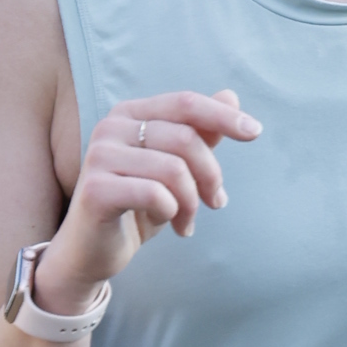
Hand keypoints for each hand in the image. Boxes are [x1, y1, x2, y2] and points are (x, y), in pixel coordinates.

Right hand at [42, 88, 261, 299]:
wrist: (91, 251)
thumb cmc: (135, 206)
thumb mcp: (174, 168)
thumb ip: (199, 133)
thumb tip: (231, 95)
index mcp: (130, 114)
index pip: (185, 103)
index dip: (222, 115)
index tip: (255, 131)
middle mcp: (110, 127)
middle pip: (185, 138)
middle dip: (211, 175)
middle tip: (216, 203)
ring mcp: (99, 156)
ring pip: (174, 169)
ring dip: (192, 202)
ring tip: (188, 221)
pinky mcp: (95, 189)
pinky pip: (155, 194)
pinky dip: (171, 212)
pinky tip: (167, 223)